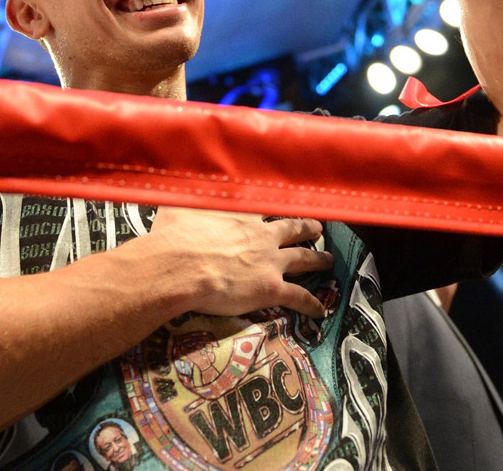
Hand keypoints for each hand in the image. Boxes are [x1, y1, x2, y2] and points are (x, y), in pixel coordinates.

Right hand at [147, 207, 332, 318]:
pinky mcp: (271, 288)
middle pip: (292, 229)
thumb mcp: (178, 207)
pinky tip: (321, 310)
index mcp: (241, 215)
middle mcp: (261, 235)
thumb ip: (184, 201)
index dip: (275, 209)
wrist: (180, 267)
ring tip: (329, 260)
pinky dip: (312, 303)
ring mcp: (270, 262)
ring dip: (318, 260)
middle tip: (318, 229)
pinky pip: (298, 296)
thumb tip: (173, 192)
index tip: (282, 208)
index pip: (264, 208)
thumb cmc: (173, 238)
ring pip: (303, 259)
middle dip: (307, 229)